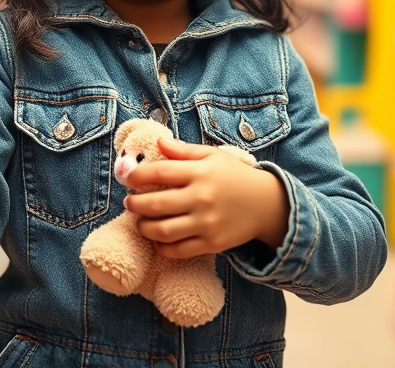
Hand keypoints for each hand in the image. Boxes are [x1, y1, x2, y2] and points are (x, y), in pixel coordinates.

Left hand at [124, 138, 288, 259]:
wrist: (266, 203)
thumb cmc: (235, 176)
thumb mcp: (212, 156)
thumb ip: (184, 150)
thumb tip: (159, 143)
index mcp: (200, 172)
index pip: (159, 173)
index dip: (137, 176)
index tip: (128, 179)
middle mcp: (201, 197)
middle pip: (155, 204)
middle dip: (134, 204)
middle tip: (129, 202)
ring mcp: (206, 222)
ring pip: (162, 231)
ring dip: (143, 228)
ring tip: (140, 223)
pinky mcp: (211, 243)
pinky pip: (178, 250)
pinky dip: (161, 248)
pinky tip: (156, 240)